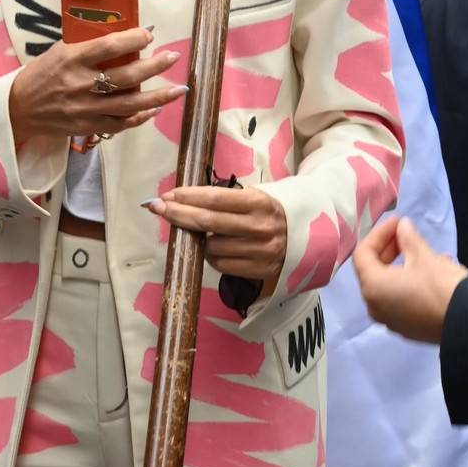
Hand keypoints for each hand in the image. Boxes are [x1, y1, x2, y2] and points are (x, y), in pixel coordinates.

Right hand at [8, 26, 185, 144]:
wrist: (19, 109)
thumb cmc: (41, 75)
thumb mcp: (59, 51)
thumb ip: (87, 45)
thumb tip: (122, 36)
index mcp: (72, 59)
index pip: (108, 46)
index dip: (133, 39)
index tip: (149, 34)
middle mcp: (81, 85)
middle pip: (126, 76)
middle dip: (154, 66)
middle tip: (172, 57)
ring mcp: (86, 109)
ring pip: (129, 104)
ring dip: (158, 96)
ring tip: (178, 88)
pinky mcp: (87, 126)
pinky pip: (121, 123)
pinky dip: (140, 117)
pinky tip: (156, 109)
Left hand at [144, 183, 287, 296]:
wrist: (310, 237)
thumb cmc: (271, 212)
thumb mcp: (256, 197)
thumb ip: (225, 200)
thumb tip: (182, 201)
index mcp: (259, 203)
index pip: (215, 199)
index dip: (187, 197)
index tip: (166, 195)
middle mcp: (260, 227)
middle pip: (208, 222)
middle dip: (178, 214)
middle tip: (158, 208)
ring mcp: (260, 252)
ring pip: (211, 247)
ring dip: (199, 240)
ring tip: (203, 233)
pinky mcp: (259, 271)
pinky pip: (221, 265)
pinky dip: (211, 257)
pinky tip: (215, 249)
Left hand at [353, 217, 467, 343]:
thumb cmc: (441, 286)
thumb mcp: (424, 257)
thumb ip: (408, 239)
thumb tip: (402, 226)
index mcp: (373, 288)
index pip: (362, 254)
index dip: (378, 234)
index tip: (397, 222)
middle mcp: (374, 307)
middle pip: (372, 272)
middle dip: (388, 250)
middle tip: (406, 235)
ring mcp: (389, 320)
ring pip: (388, 287)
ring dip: (401, 266)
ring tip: (424, 252)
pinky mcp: (406, 328)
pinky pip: (400, 301)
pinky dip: (408, 284)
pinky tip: (430, 274)